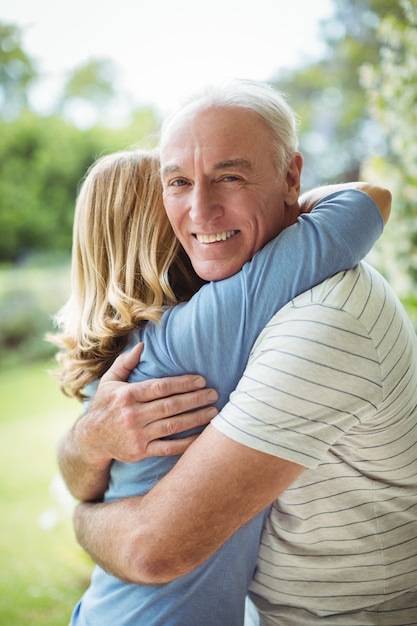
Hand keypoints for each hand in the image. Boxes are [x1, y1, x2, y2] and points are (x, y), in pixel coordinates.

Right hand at [74, 343, 218, 469]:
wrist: (90, 439)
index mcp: (127, 395)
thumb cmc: (104, 405)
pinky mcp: (141, 452)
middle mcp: (132, 415)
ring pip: (173, 426)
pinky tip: (201, 436)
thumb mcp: (109, 382)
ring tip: (213, 412)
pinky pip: (168, 448)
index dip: (183, 383)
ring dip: (196, 418)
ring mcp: (137, 435)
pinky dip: (187, 443)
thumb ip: (125, 363)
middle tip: (214, 394)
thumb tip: (142, 345)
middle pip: (171, 406)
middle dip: (195, 399)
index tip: (201, 380)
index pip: (160, 387)